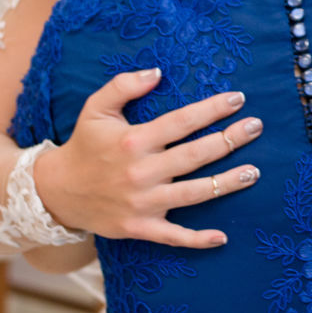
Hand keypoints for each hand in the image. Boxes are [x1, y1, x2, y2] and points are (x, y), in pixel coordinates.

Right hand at [34, 69, 262, 246]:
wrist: (55, 192)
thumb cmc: (83, 146)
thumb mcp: (95, 109)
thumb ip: (123, 85)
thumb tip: (157, 72)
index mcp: (133, 141)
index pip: (181, 122)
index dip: (212, 109)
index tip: (238, 99)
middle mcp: (141, 173)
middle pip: (195, 156)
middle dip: (229, 140)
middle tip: (256, 127)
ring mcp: (142, 203)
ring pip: (193, 194)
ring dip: (227, 183)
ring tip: (254, 171)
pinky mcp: (139, 227)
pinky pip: (173, 237)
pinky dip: (197, 240)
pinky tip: (222, 237)